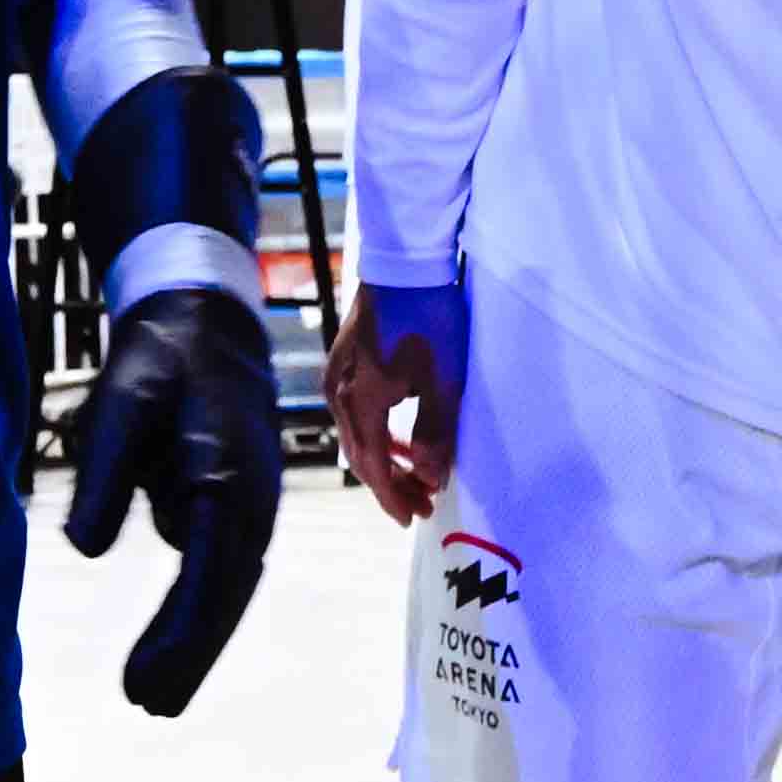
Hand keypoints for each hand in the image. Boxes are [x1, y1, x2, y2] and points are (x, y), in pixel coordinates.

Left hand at [60, 277, 283, 715]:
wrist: (206, 322)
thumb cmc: (160, 360)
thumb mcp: (119, 404)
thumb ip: (102, 475)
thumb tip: (85, 550)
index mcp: (226, 477)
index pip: (207, 574)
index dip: (179, 636)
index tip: (142, 682)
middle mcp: (252, 501)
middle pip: (226, 595)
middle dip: (191, 656)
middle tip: (149, 708)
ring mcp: (252, 506)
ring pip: (227, 589)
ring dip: (198, 643)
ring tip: (157, 698)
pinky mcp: (237, 506)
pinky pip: (221, 571)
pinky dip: (201, 612)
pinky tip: (171, 646)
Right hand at [335, 275, 467, 526]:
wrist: (405, 264)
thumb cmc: (429, 318)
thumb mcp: (443, 379)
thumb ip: (436, 432)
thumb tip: (430, 477)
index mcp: (362, 401)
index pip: (373, 465)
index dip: (393, 496)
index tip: (413, 517)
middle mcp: (340, 393)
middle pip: (362, 455)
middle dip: (392, 484)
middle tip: (422, 504)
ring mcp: (337, 377)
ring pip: (359, 435)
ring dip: (387, 460)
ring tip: (418, 477)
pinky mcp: (344, 363)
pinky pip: (357, 414)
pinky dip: (380, 433)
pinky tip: (401, 440)